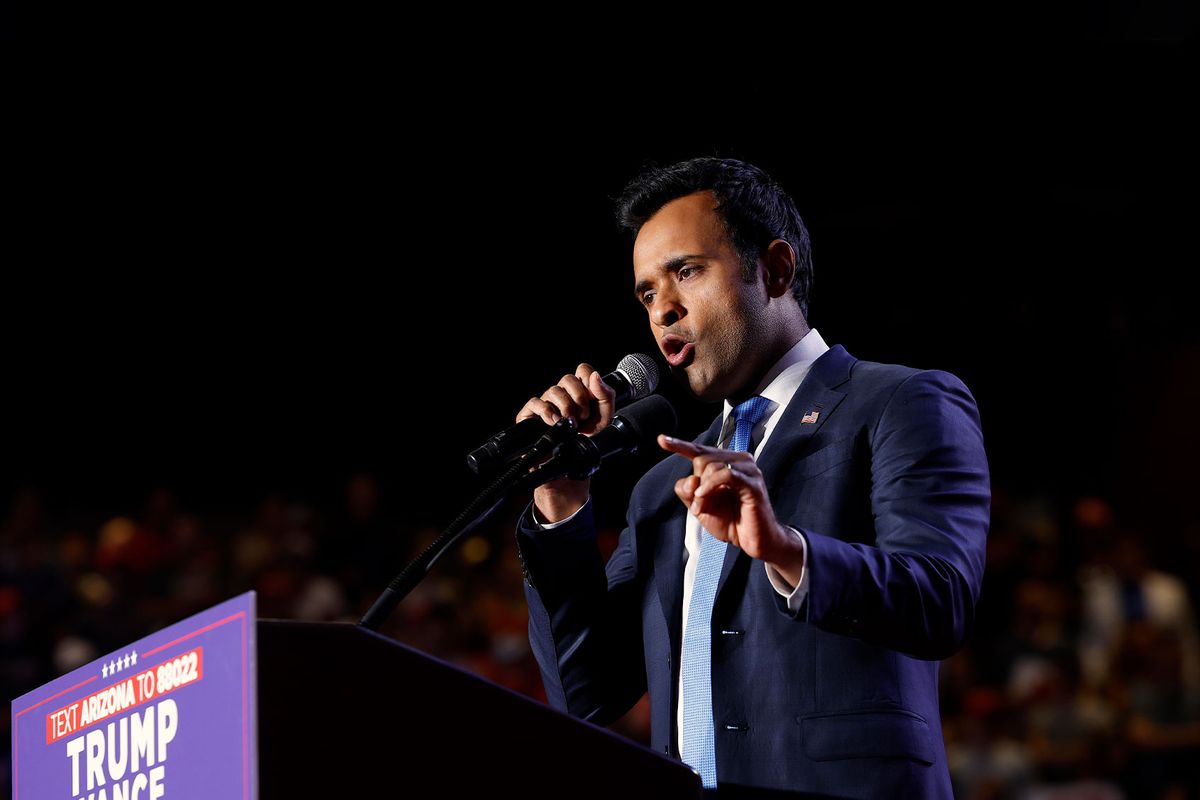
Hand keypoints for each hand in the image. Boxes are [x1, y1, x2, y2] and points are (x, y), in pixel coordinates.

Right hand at [517, 364, 615, 522]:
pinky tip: (555, 422)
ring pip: (553, 390)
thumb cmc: (586, 440)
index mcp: (579, 390)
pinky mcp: (531, 414)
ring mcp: (546, 403)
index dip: (588, 381)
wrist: (571, 464)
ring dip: (566, 408)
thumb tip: (595, 376)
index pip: (582, 370)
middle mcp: (561, 394)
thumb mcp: (604, 418)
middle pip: (567, 378)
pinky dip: (547, 412)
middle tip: (583, 416)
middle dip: (579, 398)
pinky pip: (535, 402)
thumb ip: (605, 395)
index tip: (593, 398)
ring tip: (571, 424)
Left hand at [658, 434, 804, 582]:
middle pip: (702, 459)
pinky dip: (710, 485)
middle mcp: (738, 461)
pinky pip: (725, 474)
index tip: (661, 439)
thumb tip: (690, 479)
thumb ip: (688, 491)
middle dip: (695, 485)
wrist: (754, 541)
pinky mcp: (753, 483)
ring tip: (704, 508)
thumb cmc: (731, 522)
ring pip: (711, 466)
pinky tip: (704, 496)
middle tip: (699, 506)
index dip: (679, 445)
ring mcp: (748, 470)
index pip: (700, 450)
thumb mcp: (700, 506)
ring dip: (702, 491)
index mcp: (726, 463)